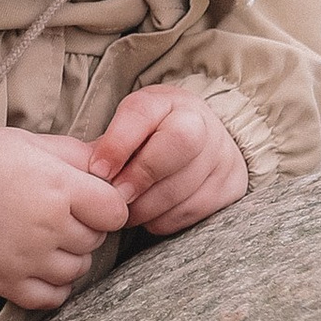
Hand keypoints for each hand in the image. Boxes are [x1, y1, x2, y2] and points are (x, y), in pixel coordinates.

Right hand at [0, 123, 128, 311]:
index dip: (106, 206)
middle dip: (84, 228)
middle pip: (95, 241)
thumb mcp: (36, 144)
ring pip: (76, 270)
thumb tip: (115, 164)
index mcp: (60, 188)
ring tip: (45, 238)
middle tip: (58, 214)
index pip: (116, 212)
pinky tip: (40, 267)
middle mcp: (49, 227)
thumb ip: (81, 156)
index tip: (90, 201)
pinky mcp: (5, 281)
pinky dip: (52, 286)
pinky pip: (50, 298)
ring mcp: (27, 259)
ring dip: (68, 256)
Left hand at [83, 86, 248, 234]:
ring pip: (185, 186)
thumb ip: (109, 146)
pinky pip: (194, 211)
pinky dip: (164, 220)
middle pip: (177, 144)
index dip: (118, 144)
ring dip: (147, 207)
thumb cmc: (152, 137)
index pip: (142, 113)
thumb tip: (88, 177)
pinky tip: (150, 216)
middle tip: (116, 197)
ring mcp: (222, 154)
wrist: (202, 142)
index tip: (98, 172)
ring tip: (127, 211)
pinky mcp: (232, 185)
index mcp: (167, 101)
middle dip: (140, 177)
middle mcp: (202, 122)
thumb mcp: (128, 130)